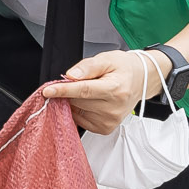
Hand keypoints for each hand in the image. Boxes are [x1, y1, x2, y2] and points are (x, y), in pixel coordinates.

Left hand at [41, 48, 158, 135]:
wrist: (140, 81)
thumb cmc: (123, 69)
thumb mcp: (107, 59)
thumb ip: (88, 66)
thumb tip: (71, 76)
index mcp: (115, 89)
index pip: (83, 91)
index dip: (63, 90)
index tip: (47, 91)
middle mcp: (113, 108)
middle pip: (77, 101)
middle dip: (70, 91)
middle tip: (80, 81)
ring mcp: (110, 121)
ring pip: (76, 111)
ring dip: (75, 101)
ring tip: (91, 91)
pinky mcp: (105, 128)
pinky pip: (80, 120)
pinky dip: (79, 110)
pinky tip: (90, 102)